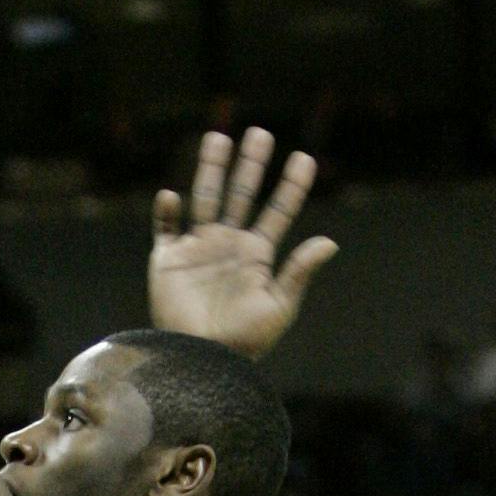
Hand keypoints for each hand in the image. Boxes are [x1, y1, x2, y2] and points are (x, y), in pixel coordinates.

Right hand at [148, 127, 337, 357]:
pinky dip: (165, 212)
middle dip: (251, 165)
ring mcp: (197, 250)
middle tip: (261, 133)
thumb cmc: (244, 342)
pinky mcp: (168, 261)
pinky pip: (165, 229)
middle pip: (241, 194)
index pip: (278, 212)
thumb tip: (330, 242)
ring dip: (211, 169)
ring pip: (205, 198)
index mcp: (256, 255)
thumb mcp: (279, 307)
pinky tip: (171, 196)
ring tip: (219, 137)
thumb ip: (299, 272)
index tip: (305, 159)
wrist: (202, 362)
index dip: (291, 186)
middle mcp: (228, 245)